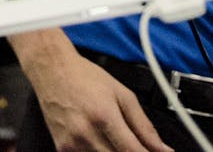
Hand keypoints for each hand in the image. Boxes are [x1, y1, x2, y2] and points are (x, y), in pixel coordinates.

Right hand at [10, 28, 172, 151]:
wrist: (51, 70)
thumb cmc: (84, 77)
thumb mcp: (121, 93)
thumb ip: (143, 124)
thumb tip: (161, 147)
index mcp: (104, 116)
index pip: (133, 151)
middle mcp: (86, 133)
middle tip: (136, 146)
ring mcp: (72, 144)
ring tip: (116, 139)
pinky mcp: (62, 149)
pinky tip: (101, 143)